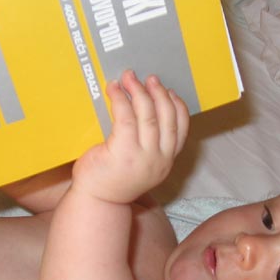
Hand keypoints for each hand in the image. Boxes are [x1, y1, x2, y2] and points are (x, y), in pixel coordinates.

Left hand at [72, 70, 188, 203]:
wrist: (98, 202)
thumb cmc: (114, 180)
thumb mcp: (141, 164)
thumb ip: (148, 145)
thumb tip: (145, 111)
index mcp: (166, 162)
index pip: (181, 129)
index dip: (177, 106)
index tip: (169, 92)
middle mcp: (159, 160)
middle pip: (167, 117)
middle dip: (159, 93)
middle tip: (149, 79)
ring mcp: (143, 157)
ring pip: (148, 115)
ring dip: (139, 91)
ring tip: (130, 78)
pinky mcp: (123, 152)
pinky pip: (126, 118)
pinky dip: (121, 99)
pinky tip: (114, 90)